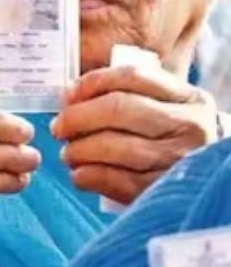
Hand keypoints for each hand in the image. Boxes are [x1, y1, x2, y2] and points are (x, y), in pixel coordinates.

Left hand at [52, 66, 218, 204]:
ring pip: (116, 146)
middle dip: (78, 117)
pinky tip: (80, 175)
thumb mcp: (164, 111)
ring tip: (69, 154)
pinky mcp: (163, 190)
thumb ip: (128, 96)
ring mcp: (179, 159)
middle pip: (119, 109)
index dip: (91, 83)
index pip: (131, 76)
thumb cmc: (169, 142)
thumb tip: (71, 95)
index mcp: (187, 98)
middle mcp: (189, 126)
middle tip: (59, 128)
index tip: (67, 96)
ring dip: (80, 150)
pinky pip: (116, 180)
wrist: (207, 183)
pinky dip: (88, 176)